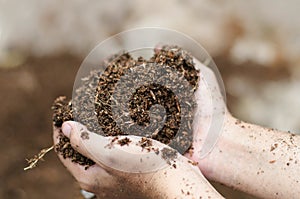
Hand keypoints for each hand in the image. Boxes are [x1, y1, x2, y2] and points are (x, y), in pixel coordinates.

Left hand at [53, 121, 223, 198]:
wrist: (180, 185)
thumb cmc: (147, 170)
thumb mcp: (112, 153)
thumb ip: (85, 142)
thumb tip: (65, 128)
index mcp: (90, 177)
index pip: (64, 151)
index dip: (60, 129)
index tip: (61, 108)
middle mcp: (101, 179)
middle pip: (80, 150)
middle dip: (77, 128)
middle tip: (80, 107)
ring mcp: (115, 176)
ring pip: (97, 149)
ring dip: (95, 130)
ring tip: (97, 111)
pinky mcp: (130, 171)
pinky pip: (113, 151)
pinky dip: (111, 135)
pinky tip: (119, 124)